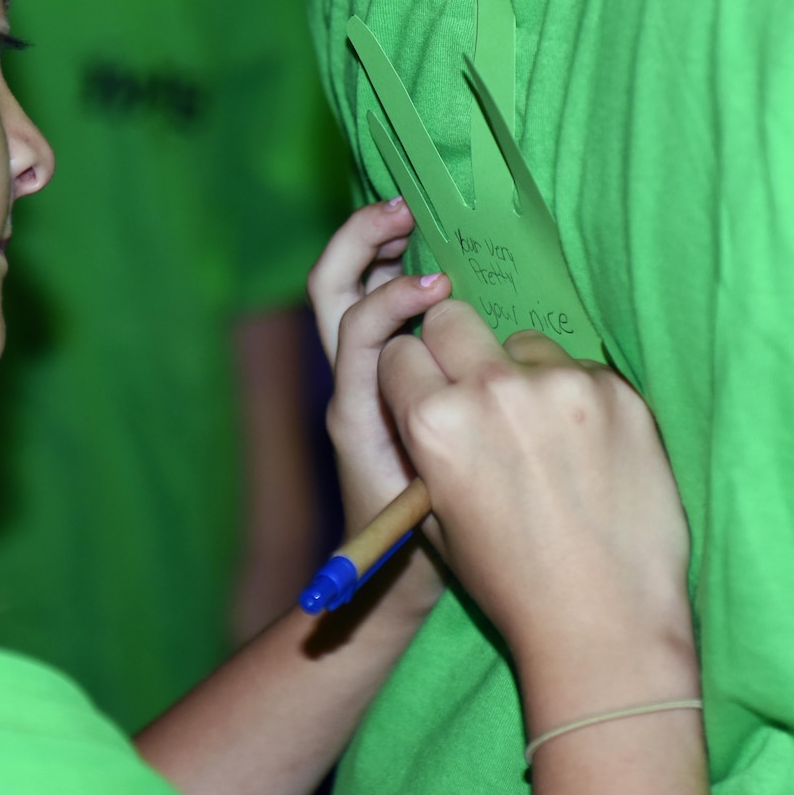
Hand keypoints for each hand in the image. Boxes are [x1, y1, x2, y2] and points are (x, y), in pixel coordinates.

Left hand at [307, 199, 449, 614]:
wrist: (381, 584)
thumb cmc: (413, 554)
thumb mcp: (430, 508)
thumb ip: (437, 459)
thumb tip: (463, 400)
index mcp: (355, 411)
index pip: (356, 329)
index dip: (393, 299)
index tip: (442, 287)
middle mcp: (349, 385)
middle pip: (330, 290)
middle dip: (360, 240)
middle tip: (406, 211)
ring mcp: (361, 379)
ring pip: (349, 292)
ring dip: (376, 247)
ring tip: (416, 216)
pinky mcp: (379, 380)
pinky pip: (377, 309)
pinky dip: (397, 275)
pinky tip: (440, 261)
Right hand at [377, 301, 692, 688]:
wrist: (605, 622)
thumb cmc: (512, 581)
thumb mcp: (438, 516)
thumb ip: (428, 443)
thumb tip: (429, 391)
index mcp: (435, 424)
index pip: (400, 352)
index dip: (412, 377)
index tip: (429, 392)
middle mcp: (493, 392)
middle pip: (452, 317)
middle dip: (456, 347)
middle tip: (479, 391)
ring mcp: (561, 386)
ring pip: (524, 343)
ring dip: (525, 375)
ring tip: (545, 438)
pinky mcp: (617, 391)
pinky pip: (581, 369)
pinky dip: (579, 399)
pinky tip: (588, 453)